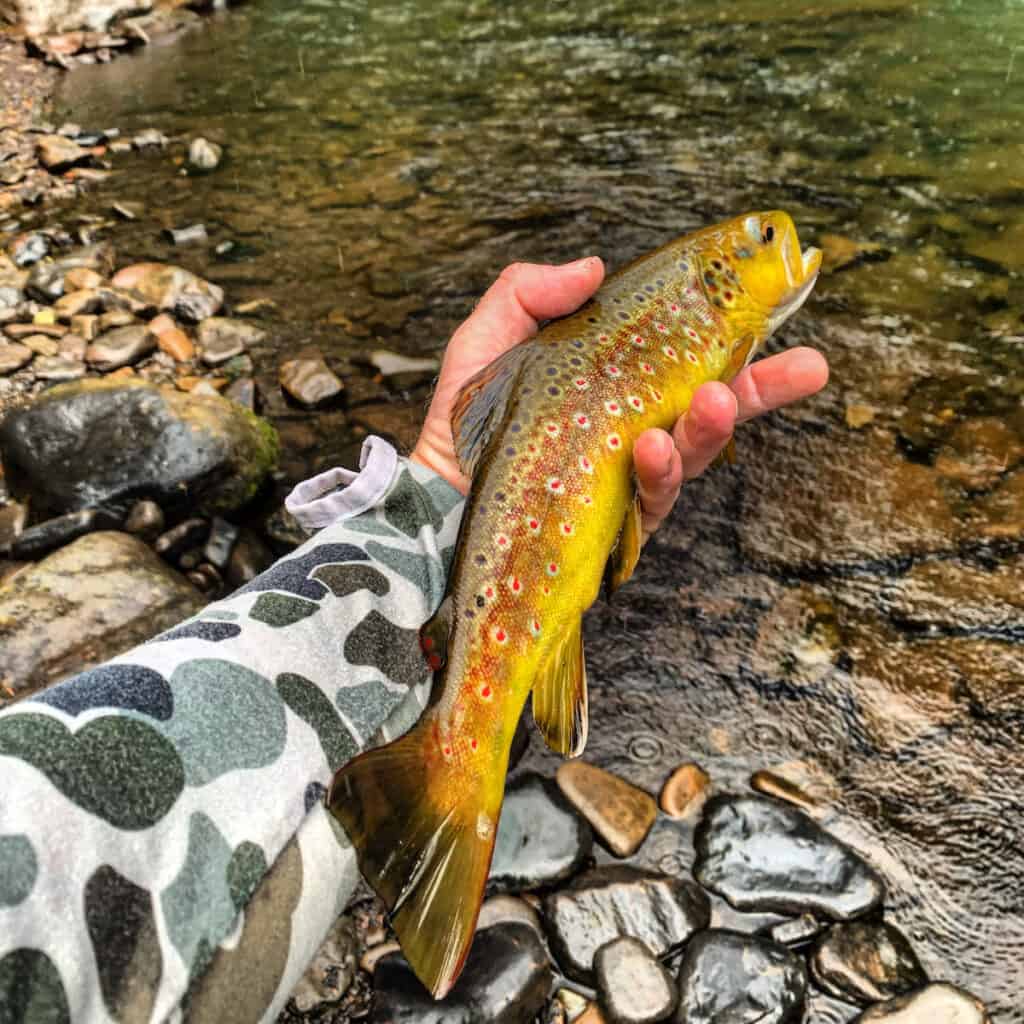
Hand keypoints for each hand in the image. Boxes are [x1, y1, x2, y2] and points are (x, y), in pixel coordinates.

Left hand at [411, 259, 828, 539]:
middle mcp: (632, 431)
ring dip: (709, 427)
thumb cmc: (466, 418)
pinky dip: (657, 474)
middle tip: (808, 366)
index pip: (686, 360)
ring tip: (714, 400)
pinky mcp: (614, 522)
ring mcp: (626, 479)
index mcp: (616, 386)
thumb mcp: (489, 338)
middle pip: (712, 409)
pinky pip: (649, 500)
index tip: (775, 309)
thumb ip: (531, 293)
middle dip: (762, 388)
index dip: (733, 340)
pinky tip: (652, 447)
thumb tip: (595, 267)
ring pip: (689, 455)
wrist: (435, 492)